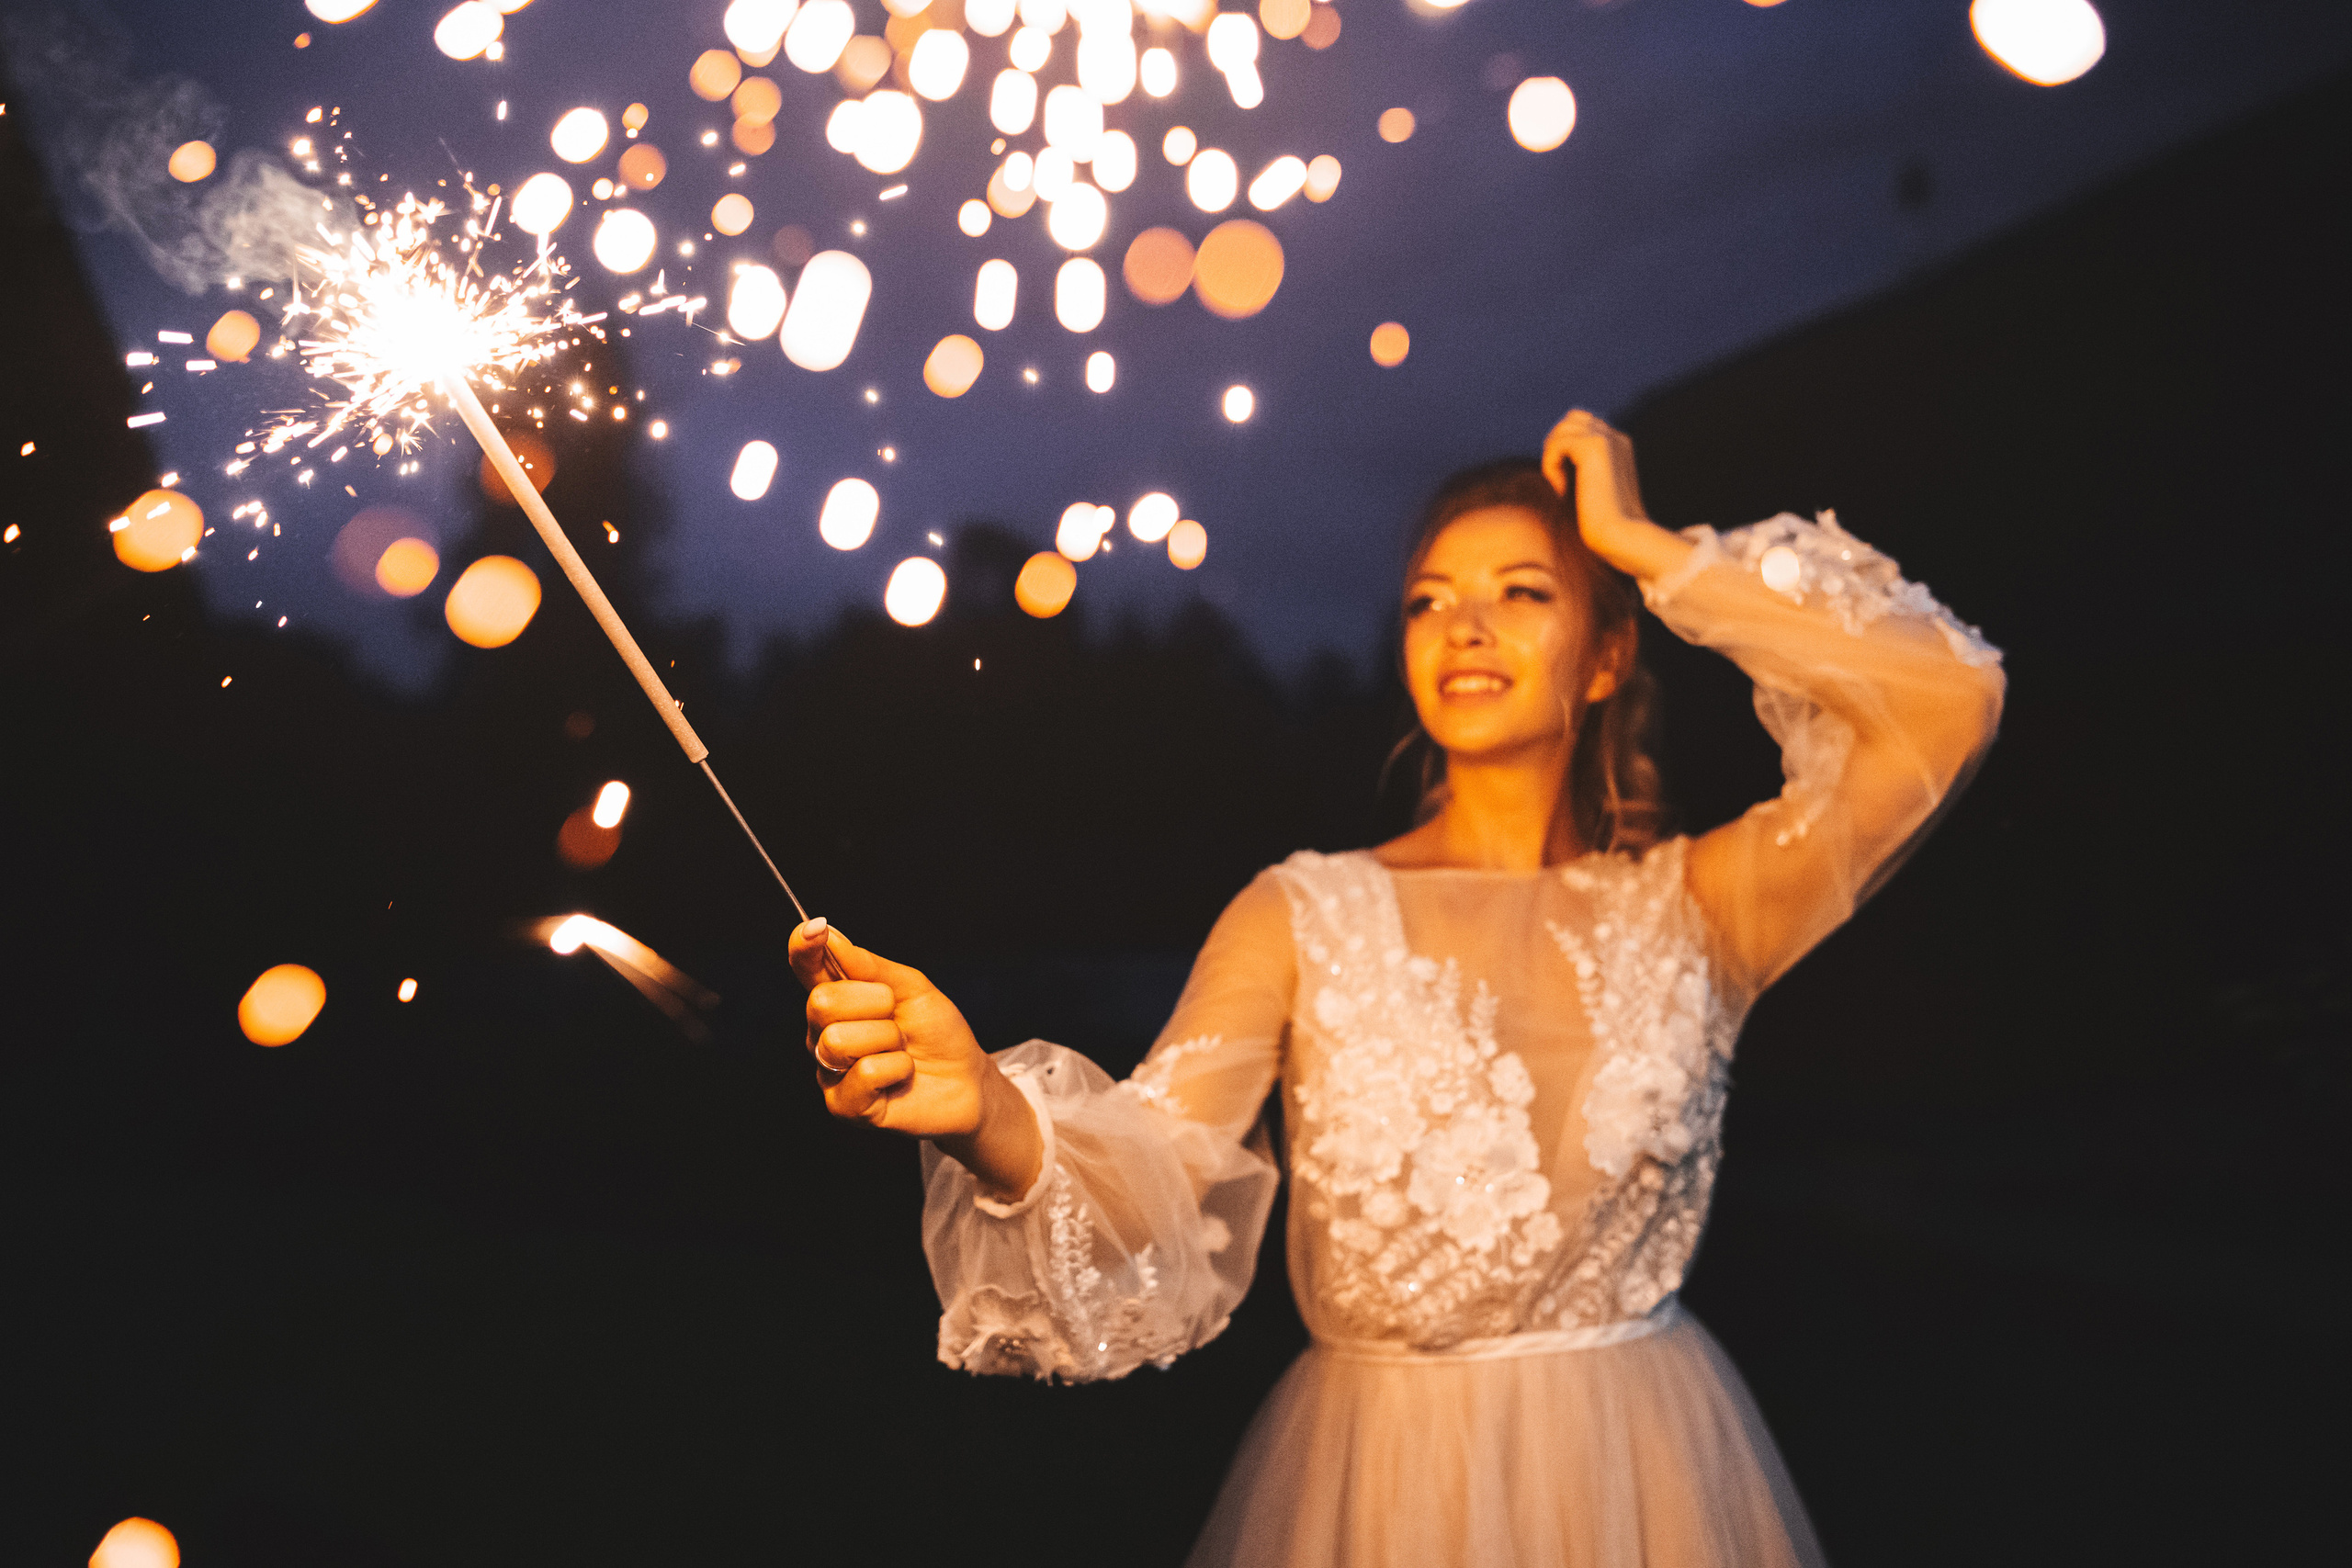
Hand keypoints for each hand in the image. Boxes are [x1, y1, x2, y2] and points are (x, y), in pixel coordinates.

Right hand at [787, 919, 1041, 1199]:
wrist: (967, 1079)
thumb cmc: (938, 1032)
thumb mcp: (912, 987)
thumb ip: (869, 966)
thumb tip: (829, 936)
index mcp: (838, 997)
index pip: (807, 968)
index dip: (804, 947)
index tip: (814, 928)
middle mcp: (824, 1032)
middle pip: (821, 1002)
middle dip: (873, 1003)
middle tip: (897, 1017)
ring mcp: (830, 1071)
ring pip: (840, 1040)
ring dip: (888, 1040)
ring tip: (901, 1050)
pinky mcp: (844, 1106)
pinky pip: (865, 1074)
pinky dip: (897, 1068)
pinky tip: (901, 1074)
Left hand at [1541, 409, 1684, 580]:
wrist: (1622, 535)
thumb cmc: (1606, 525)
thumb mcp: (1591, 490)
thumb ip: (1580, 471)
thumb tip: (1554, 460)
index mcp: (1620, 446)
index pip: (1584, 426)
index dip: (1566, 449)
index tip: (1567, 482)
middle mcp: (1616, 437)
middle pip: (1572, 419)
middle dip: (1557, 444)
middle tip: (1558, 478)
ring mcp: (1607, 439)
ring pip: (1563, 428)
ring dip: (1553, 455)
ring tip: (1560, 484)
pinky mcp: (1595, 446)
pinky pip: (1556, 444)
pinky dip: (1550, 466)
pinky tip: (1561, 489)